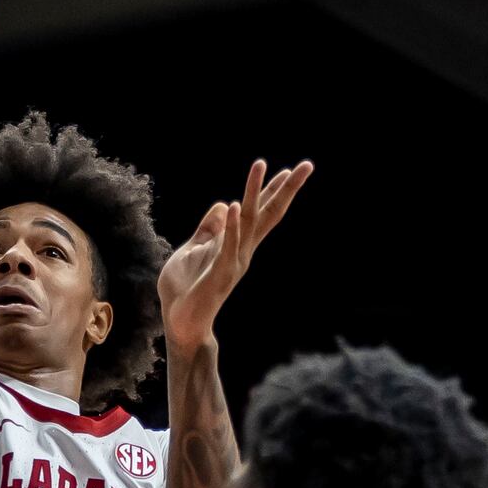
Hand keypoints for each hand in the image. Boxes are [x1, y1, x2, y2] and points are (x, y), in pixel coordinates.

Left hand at [158, 160, 313, 355]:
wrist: (180, 322)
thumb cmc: (186, 288)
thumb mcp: (193, 249)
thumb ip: (208, 229)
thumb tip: (224, 204)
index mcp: (237, 243)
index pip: (260, 212)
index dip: (272, 190)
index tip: (287, 169)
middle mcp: (242, 250)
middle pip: (268, 213)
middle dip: (286, 189)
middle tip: (307, 165)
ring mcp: (234, 261)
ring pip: (250, 222)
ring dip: (254, 192)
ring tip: (260, 165)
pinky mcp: (220, 273)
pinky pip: (228, 245)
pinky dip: (232, 226)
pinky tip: (235, 204)